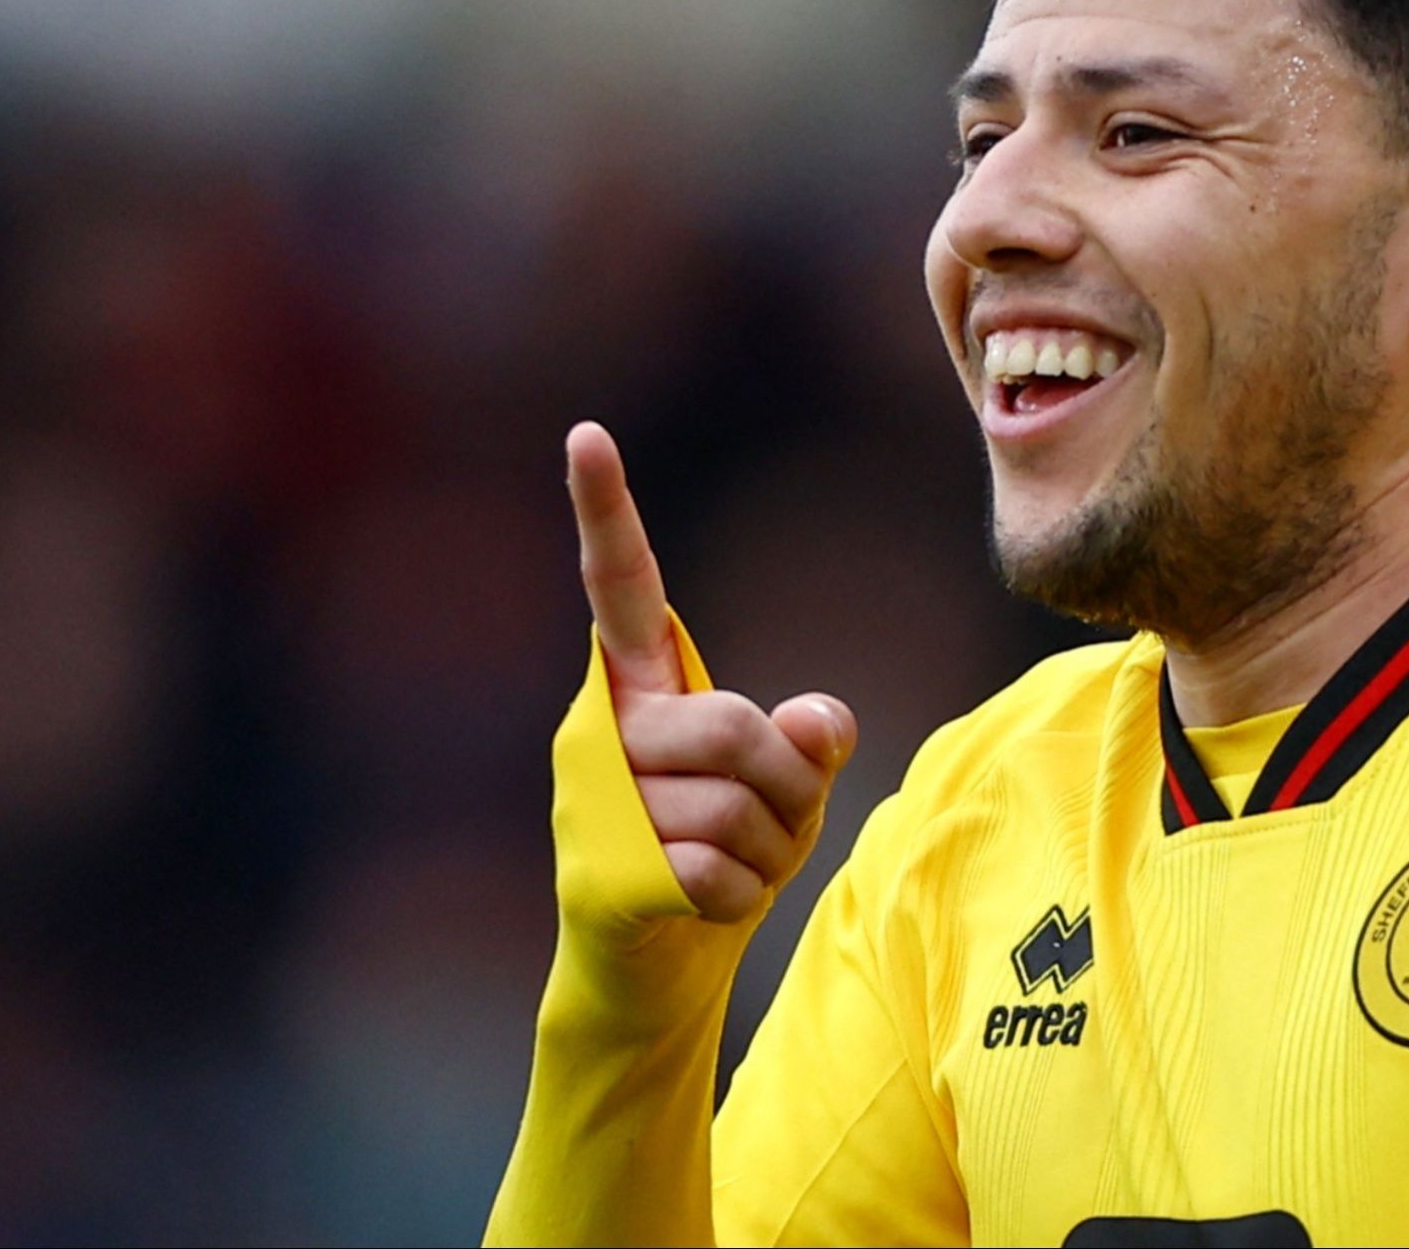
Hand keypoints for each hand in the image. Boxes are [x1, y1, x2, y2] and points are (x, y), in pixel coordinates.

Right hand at [565, 421, 855, 922]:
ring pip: (736, 811)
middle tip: (771, 825)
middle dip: (786, 788)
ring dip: (768, 853)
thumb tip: (820, 723)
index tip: (587, 434)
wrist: (652, 974)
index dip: (606, 515)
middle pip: (733, 727)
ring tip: (730, 868)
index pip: (624, 592)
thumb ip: (806, 741)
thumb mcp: (784, 788)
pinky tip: (706, 907)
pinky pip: (716, 875)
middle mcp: (601, 734)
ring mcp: (592, 807)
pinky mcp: (601, 878)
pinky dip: (741, 900)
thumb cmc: (722, 856)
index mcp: (639, 691)